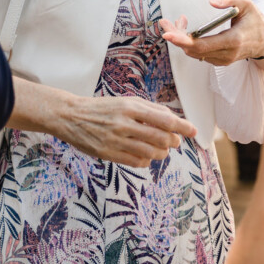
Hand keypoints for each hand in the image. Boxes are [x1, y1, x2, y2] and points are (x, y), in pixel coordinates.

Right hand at [58, 95, 197, 166]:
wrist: (71, 116)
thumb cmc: (102, 108)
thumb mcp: (124, 101)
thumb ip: (148, 109)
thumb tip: (172, 118)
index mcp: (130, 107)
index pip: (163, 118)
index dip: (181, 126)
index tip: (193, 131)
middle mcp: (124, 123)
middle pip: (160, 138)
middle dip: (173, 141)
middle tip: (175, 141)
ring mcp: (115, 140)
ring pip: (150, 153)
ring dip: (162, 153)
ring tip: (161, 150)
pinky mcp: (108, 154)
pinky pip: (136, 162)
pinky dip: (147, 161)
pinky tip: (146, 156)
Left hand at [160, 0, 263, 66]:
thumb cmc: (255, 19)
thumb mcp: (246, 3)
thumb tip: (211, 1)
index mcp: (232, 41)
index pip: (202, 45)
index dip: (182, 41)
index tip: (167, 34)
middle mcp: (226, 54)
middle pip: (193, 50)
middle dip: (176, 36)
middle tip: (164, 23)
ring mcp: (222, 60)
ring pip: (194, 52)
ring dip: (182, 38)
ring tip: (179, 21)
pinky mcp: (219, 61)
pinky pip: (199, 54)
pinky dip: (189, 42)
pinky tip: (187, 29)